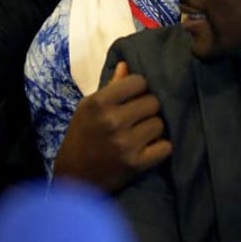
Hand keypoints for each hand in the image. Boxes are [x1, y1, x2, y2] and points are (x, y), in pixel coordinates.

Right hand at [52, 62, 172, 192]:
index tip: (135, 97)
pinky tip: (149, 148)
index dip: (140, 88)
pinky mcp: (136, 163)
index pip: (138, 82)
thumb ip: (110, 87)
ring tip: (143, 133)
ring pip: (160, 124)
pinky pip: (165, 147)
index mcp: (99, 102)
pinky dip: (160, 147)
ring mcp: (126, 143)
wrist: (74, 176)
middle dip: (149, 109)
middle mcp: (113, 120)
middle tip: (140, 117)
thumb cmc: (82, 136)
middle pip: (153, 102)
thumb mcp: (88, 108)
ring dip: (154, 128)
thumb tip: (127, 65)